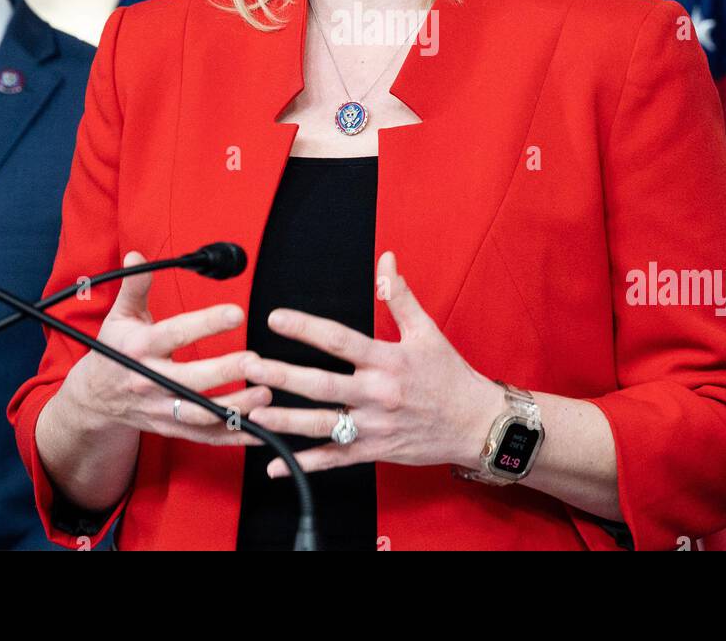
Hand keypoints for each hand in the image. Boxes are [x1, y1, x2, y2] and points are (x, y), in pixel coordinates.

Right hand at [69, 251, 270, 446]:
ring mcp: (160, 409)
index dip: (206, 323)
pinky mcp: (171, 429)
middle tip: (256, 360)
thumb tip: (137, 254)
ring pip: (200, 414)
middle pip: (189, 380)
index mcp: (140, 349)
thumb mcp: (120, 316)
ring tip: (266, 395)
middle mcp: (149, 382)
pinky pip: (205, 437)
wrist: (94, 398)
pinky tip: (261, 428)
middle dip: (224, 371)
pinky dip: (233, 436)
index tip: (237, 312)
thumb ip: (135, 286)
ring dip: (234, 407)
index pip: (175, 334)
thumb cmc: (115, 350)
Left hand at [240, 250, 503, 477]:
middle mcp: (377, 394)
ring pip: (322, 425)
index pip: (340, 340)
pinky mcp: (374, 451)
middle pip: (322, 385)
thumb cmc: (450, 376)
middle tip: (249, 366)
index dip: (306, 327)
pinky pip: (334, 459)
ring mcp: (374, 426)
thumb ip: (400, 297)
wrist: (476, 423)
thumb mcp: (427, 332)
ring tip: (253, 412)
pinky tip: (274, 465)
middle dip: (282, 375)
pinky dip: (304, 465)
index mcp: (388, 360)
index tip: (276, 318)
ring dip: (285, 421)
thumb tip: (386, 260)